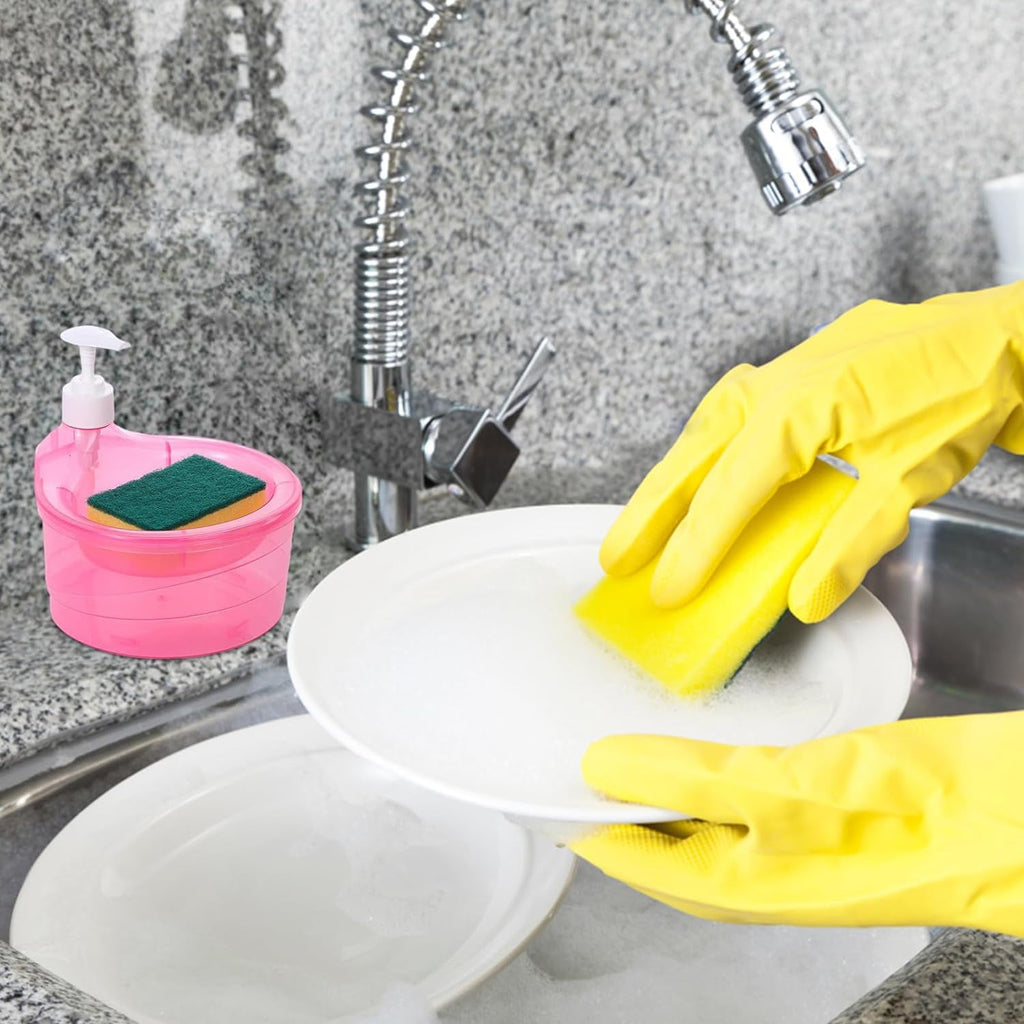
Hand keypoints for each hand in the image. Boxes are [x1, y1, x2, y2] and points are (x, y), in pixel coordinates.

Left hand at [572, 713, 1023, 936]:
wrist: (1003, 821)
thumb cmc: (903, 822)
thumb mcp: (775, 789)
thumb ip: (680, 776)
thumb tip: (599, 765)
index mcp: (719, 883)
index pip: (613, 850)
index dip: (569, 811)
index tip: (532, 774)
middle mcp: (736, 866)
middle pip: (642, 829)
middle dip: (601, 787)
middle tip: (562, 737)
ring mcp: (769, 836)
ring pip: (680, 804)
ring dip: (646, 768)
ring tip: (610, 720)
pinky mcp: (801, 803)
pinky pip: (724, 780)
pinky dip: (694, 754)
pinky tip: (690, 718)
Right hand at [601, 282, 1023, 621]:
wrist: (992, 339)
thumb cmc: (956, 393)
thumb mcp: (907, 482)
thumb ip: (852, 545)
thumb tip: (807, 598)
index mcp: (795, 411)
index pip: (726, 496)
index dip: (691, 550)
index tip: (667, 590)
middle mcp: (771, 386)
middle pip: (689, 458)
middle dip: (647, 513)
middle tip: (615, 559)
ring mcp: (775, 373)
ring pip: (700, 432)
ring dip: (666, 480)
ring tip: (640, 523)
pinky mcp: (786, 374)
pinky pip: (724, 416)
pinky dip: (700, 452)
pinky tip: (695, 474)